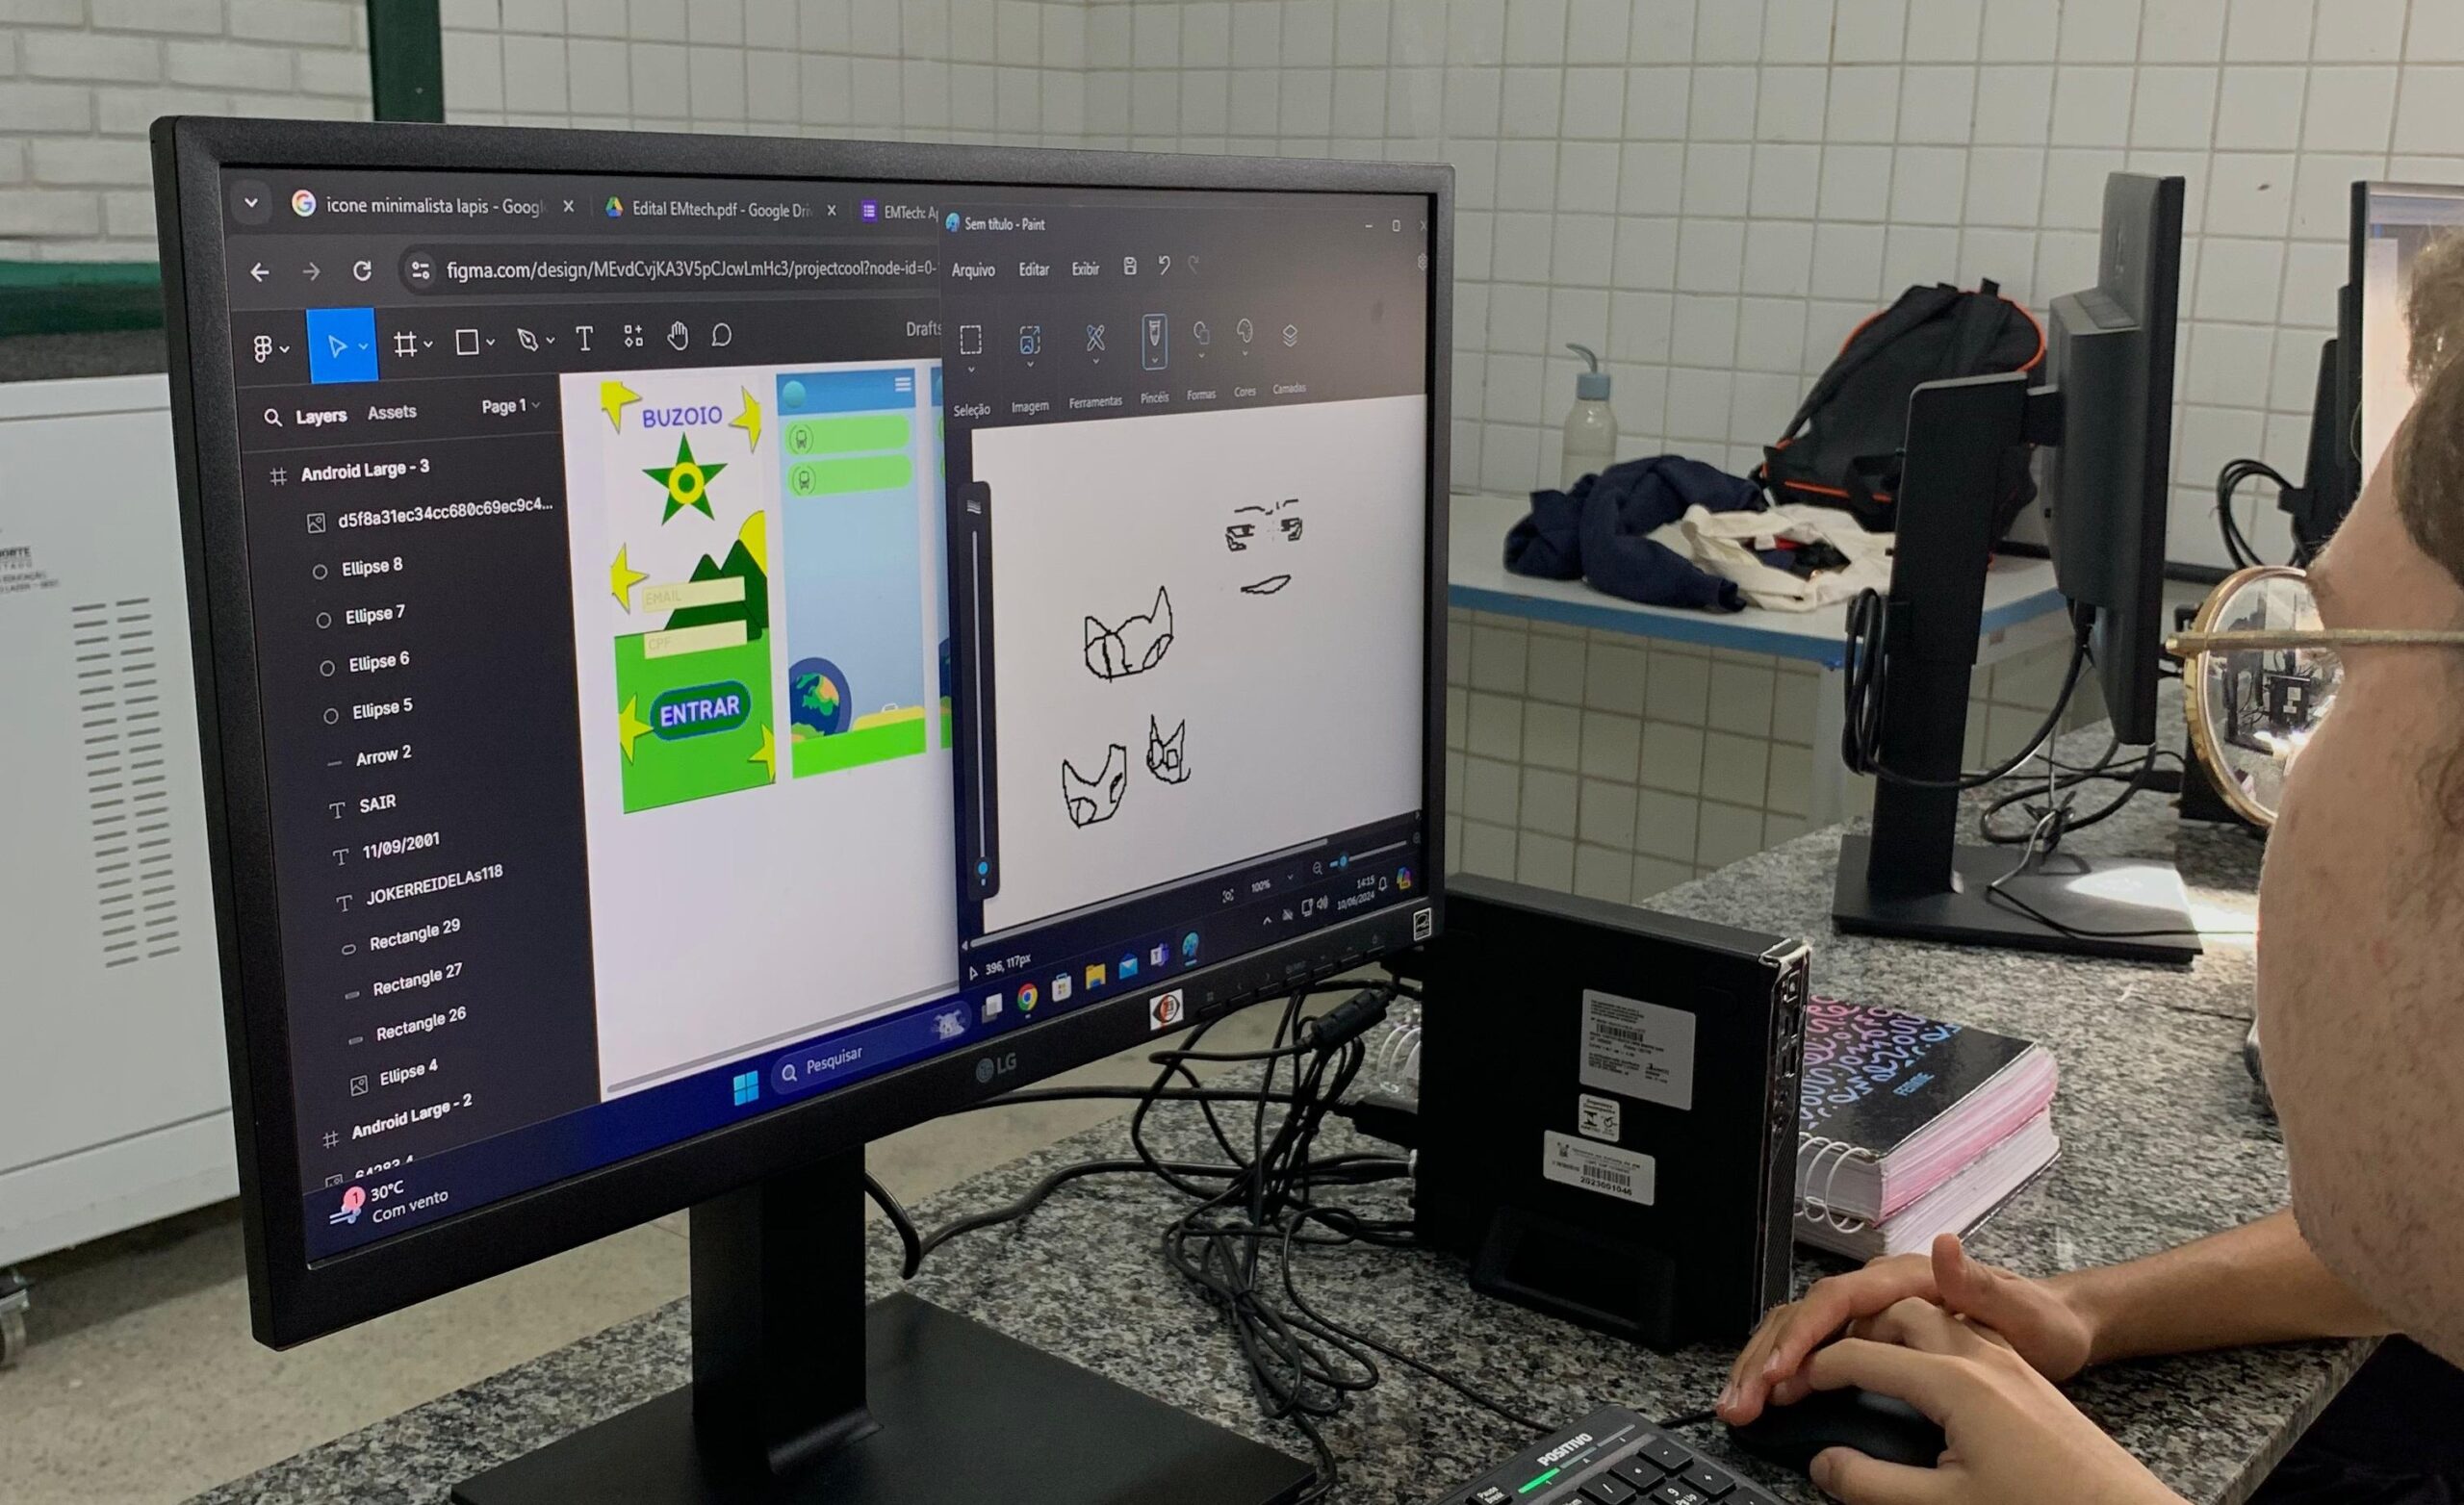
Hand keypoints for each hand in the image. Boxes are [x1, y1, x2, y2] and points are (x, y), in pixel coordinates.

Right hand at [1720, 1234, 2096, 1423]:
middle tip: (1740, 1403)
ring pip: (1804, 1328)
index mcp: (1914, 1281)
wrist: (2061, 1328)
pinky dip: (1787, 1370)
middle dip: (1766, 1358)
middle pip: (1808, 1314)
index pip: (1839, 1302)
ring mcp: (1879, 1309)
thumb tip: (1943, 1246)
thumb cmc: (2046, 1329)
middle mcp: (1888, 1287)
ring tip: (1739, 1404)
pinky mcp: (1878, 1332)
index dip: (1802, 1339)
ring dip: (1765, 1365)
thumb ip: (1980, 1290)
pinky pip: (1820, 1344)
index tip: (1778, 1377)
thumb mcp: (2026, 1319)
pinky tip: (1769, 1395)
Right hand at [1798, 1300, 2178, 1504]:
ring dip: (1851, 1328)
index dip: (1804, 1375)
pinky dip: (1888, 1335)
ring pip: (1901, 1308)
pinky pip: (1930, 1323)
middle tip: (1776, 1371)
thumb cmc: (2052, 1504)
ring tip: (1816, 1361)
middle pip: (1870, 1310)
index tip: (1773, 1399)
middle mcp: (1970, 1344)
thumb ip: (1877, 1482)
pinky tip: (1881, 1363)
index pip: (1855, 1354)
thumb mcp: (1954, 1504)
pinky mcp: (2003, 1360)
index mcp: (1954, 1374)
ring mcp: (1990, 1346)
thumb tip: (1824, 1465)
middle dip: (1813, 1335)